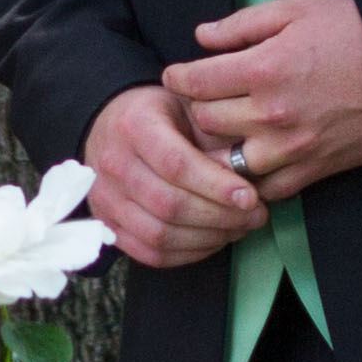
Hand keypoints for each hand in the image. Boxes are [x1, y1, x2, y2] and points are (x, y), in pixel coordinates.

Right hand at [82, 83, 264, 269]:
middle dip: (220, 217)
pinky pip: (149, 253)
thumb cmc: (164, 116)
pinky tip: (213, 240)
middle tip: (256, 215)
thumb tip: (250, 177)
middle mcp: (113, 163)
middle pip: (169, 204)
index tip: (251, 197)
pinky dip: (187, 254)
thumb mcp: (193, 107)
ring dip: (207, 238)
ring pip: (159, 235)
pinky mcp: (107, 223)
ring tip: (238, 228)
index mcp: (135, 125)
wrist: (113, 125)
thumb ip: (218, 138)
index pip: (175, 164)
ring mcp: (105, 198)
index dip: (216, 186)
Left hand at [163, 0, 361, 202]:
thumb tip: (202, 36)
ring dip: (221, 147)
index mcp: (261, 68)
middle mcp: (269, 113)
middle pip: (205, 122)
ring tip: (226, 131)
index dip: (179, 77)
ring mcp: (289, 147)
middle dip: (198, 108)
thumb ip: (243, 23)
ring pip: (226, 160)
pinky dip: (252, 178)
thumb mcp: (297, 9)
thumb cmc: (354, 32)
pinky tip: (253, 159)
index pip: (194, 82)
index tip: (178, 76)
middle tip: (205, 100)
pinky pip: (264, 188)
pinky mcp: (311, 170)